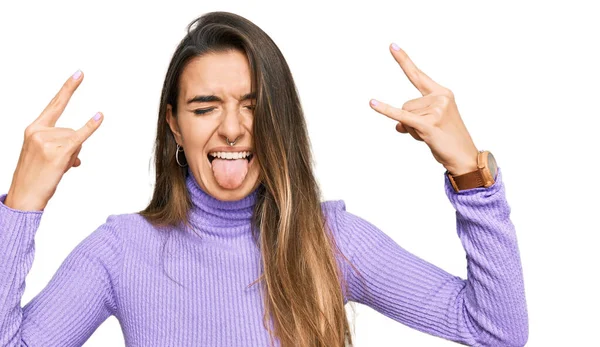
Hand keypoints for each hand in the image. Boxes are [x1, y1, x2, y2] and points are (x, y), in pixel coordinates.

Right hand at [4, 70, 103, 210]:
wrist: (25, 197)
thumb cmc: (35, 177)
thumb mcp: (44, 156)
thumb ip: (61, 147)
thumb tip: (79, 160)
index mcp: (33, 129)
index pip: (55, 105)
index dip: (68, 89)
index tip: (80, 74)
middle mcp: (39, 132)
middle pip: (70, 130)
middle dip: (70, 148)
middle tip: (54, 164)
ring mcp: (48, 142)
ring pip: (76, 140)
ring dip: (72, 156)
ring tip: (56, 168)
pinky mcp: (58, 153)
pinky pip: (79, 137)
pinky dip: (90, 127)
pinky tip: (100, 116)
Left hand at [369, 43, 478, 175]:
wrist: (464, 158)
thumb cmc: (447, 140)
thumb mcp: (430, 124)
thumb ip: (412, 118)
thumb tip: (398, 125)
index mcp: (442, 93)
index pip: (417, 75)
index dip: (403, 61)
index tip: (391, 46)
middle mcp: (440, 98)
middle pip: (406, 104)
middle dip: (411, 121)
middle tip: (430, 132)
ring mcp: (436, 110)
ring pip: (405, 115)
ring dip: (412, 130)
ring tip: (430, 136)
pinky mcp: (429, 124)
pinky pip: (402, 116)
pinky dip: (386, 110)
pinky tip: (371, 103)